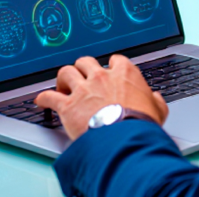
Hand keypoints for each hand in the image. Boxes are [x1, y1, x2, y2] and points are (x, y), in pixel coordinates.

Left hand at [34, 55, 166, 140]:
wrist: (125, 138)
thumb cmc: (141, 124)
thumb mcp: (157, 110)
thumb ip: (155, 101)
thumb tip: (155, 99)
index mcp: (124, 74)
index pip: (115, 60)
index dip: (110, 66)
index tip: (109, 72)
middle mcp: (101, 77)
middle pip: (85, 61)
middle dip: (82, 68)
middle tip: (82, 78)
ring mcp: (83, 89)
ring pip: (66, 72)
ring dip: (63, 79)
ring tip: (62, 86)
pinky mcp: (67, 106)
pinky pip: (49, 96)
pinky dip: (43, 98)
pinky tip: (41, 101)